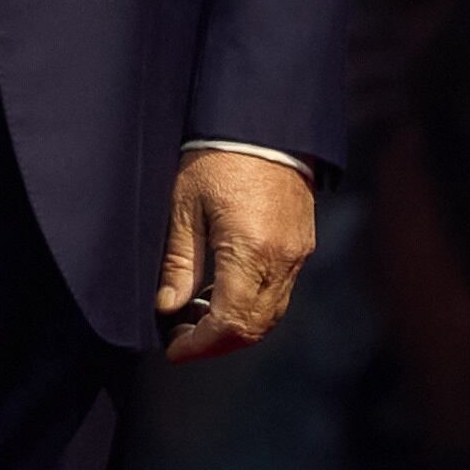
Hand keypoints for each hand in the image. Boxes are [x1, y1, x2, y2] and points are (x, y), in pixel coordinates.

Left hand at [157, 148, 314, 362]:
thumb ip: (178, 262)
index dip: (201, 345)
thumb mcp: (184, 206)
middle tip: (183, 338)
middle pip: (255, 327)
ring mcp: (297, 253)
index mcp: (250, 251)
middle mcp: (281, 259)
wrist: (261, 121)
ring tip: (199, 317)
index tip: (174, 349)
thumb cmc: (216, 157)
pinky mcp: (302, 244)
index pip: (230, 323)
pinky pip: (281, 291)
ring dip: (237, 327)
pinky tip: (224, 293)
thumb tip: (168, 306)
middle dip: (218, 343)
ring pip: (272, 314)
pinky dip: (254, 305)